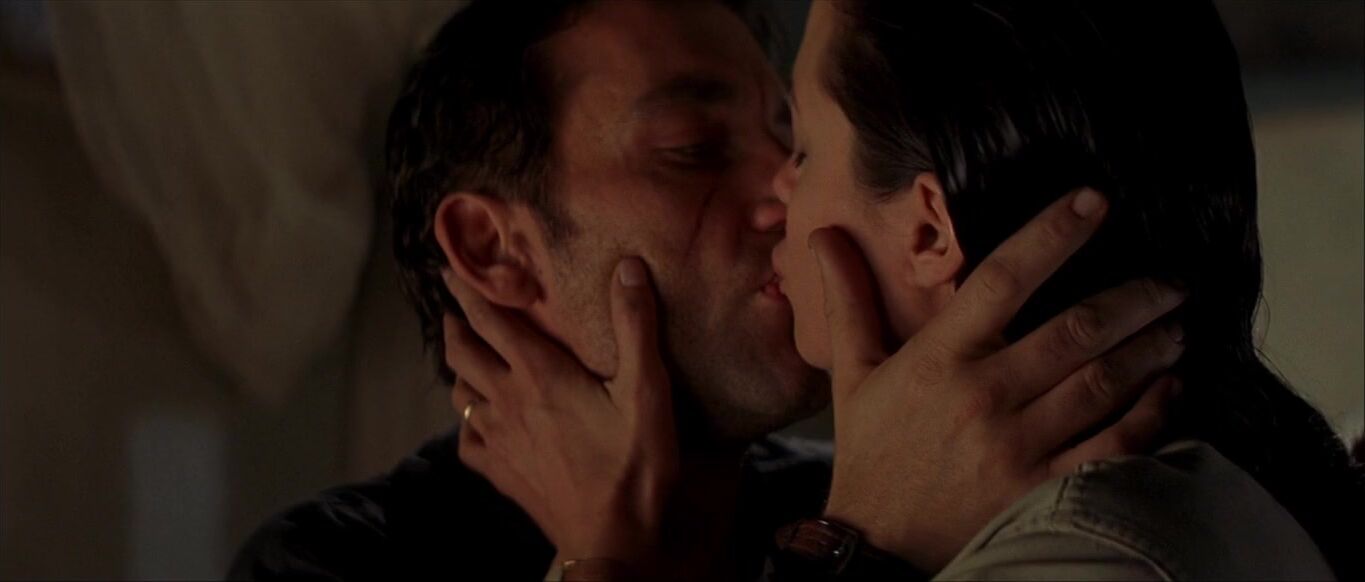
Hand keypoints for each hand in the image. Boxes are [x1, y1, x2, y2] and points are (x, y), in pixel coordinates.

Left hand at [441, 258, 677, 571]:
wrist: (613, 540)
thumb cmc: (633, 465)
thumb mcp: (646, 391)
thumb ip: (636, 327)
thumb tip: (628, 268)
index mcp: (539, 374)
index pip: (491, 320)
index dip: (468, 291)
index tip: (451, 269)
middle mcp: (508, 401)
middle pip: (462, 352)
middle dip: (456, 324)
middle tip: (454, 306)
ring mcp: (499, 440)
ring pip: (460, 394)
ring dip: (459, 370)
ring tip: (465, 357)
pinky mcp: (501, 473)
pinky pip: (467, 442)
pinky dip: (467, 424)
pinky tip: (478, 423)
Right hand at [814, 189, 1184, 570]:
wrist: (876, 543)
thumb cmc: (871, 451)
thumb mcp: (852, 372)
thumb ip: (850, 299)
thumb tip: (823, 233)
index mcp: (939, 357)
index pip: (1003, 278)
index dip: (1053, 233)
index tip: (1095, 201)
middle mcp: (982, 395)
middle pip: (1076, 329)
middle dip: (1135, 298)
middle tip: (1171, 281)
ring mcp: (1016, 445)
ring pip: (1103, 382)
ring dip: (1150, 348)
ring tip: (1176, 326)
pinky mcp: (1040, 488)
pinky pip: (1113, 444)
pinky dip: (1151, 412)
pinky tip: (1169, 389)